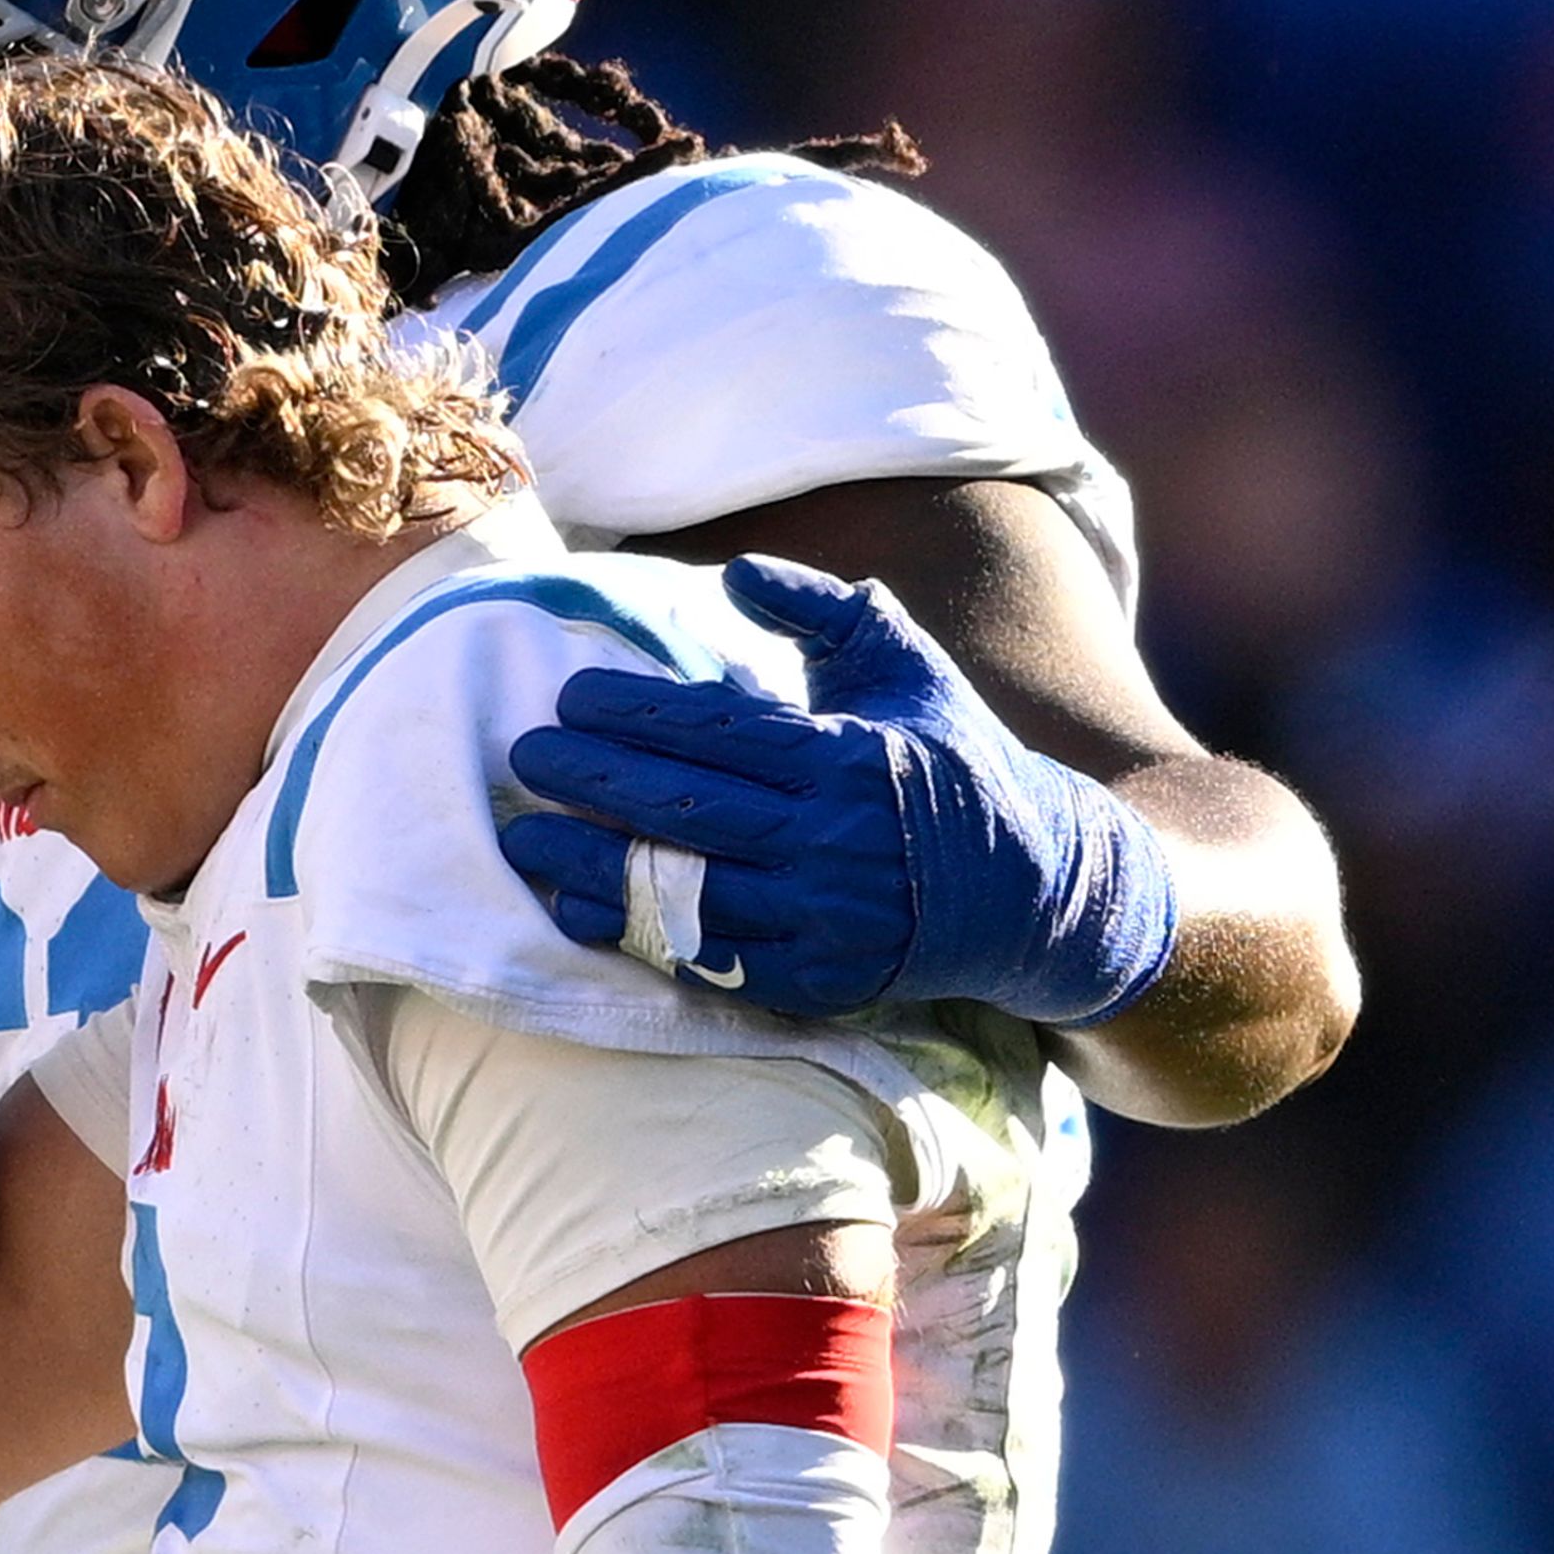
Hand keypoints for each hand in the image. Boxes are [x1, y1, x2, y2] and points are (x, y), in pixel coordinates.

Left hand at [497, 554, 1178, 1027]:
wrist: (1032, 889)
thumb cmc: (951, 760)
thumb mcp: (905, 668)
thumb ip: (824, 610)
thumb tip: (736, 574)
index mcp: (850, 756)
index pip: (715, 729)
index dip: (631, 712)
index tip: (567, 696)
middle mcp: (834, 841)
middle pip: (682, 807)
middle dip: (589, 779)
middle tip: (524, 755)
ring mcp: (823, 920)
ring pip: (679, 888)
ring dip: (587, 862)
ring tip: (521, 836)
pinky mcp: (814, 980)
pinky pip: (703, 955)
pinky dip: (633, 929)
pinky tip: (577, 903)